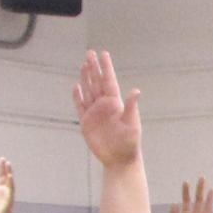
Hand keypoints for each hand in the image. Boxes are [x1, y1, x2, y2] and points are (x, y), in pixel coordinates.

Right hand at [71, 49, 141, 168]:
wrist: (120, 160)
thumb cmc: (130, 143)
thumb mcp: (132, 124)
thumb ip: (131, 107)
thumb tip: (136, 90)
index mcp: (116, 103)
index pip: (109, 81)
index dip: (106, 67)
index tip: (103, 53)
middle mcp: (104, 105)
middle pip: (97, 82)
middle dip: (93, 68)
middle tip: (89, 53)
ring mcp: (95, 113)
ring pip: (88, 91)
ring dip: (85, 78)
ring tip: (83, 64)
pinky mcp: (86, 123)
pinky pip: (80, 106)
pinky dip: (77, 97)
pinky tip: (76, 87)